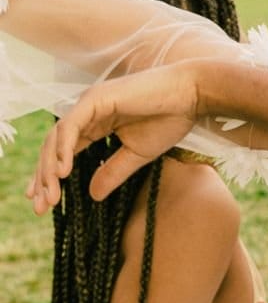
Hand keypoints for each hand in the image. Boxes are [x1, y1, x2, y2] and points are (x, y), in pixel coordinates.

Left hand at [28, 62, 201, 212]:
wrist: (192, 95)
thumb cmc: (170, 119)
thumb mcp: (138, 154)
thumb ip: (113, 171)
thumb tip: (92, 195)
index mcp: (95, 123)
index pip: (64, 151)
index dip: (50, 176)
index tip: (44, 203)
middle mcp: (87, 112)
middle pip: (53, 147)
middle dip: (44, 177)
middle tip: (41, 206)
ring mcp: (89, 103)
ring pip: (57, 138)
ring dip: (49, 168)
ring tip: (49, 195)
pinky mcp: (96, 99)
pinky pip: (71, 126)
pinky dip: (64, 148)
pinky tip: (62, 171)